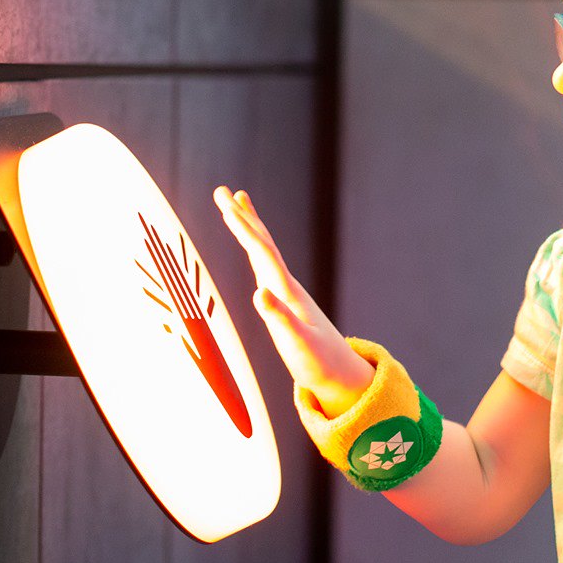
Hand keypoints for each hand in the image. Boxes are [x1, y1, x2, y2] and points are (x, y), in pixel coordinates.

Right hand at [212, 186, 373, 417]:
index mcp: (288, 292)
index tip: (227, 207)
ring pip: (264, 249)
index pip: (263, 252)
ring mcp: (286, 290)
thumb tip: (259, 292)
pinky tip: (251, 243)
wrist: (339, 373)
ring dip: (249, 225)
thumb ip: (279, 318)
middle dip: (242, 217)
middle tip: (223, 190)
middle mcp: (287, 285)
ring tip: (237, 201)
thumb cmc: (318, 362)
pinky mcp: (285, 299)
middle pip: (263, 243)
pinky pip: (265, 265)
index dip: (245, 230)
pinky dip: (255, 248)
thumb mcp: (297, 343)